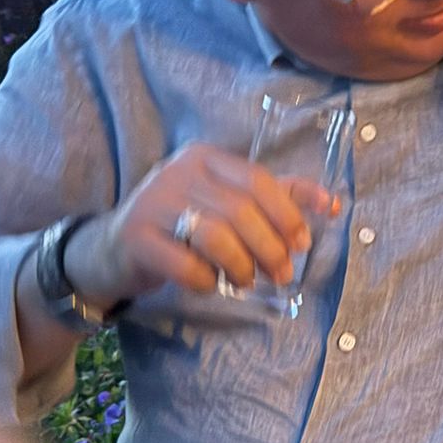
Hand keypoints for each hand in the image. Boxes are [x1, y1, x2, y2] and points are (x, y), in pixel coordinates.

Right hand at [65, 142, 337, 304]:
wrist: (111, 250)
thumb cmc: (180, 225)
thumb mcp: (225, 202)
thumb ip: (276, 197)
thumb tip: (331, 203)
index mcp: (206, 158)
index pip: (258, 180)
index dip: (288, 213)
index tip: (304, 243)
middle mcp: (178, 173)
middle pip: (241, 210)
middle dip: (271, 247)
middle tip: (283, 274)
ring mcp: (154, 203)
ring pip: (216, 235)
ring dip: (241, 265)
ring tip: (247, 281)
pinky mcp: (136, 238)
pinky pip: (184, 263)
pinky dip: (205, 279)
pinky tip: (210, 284)